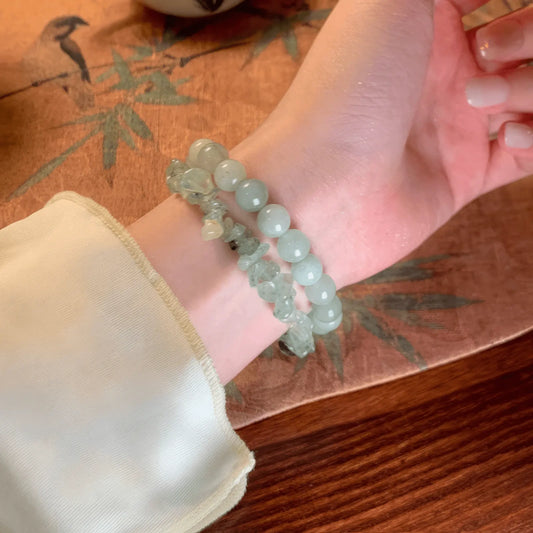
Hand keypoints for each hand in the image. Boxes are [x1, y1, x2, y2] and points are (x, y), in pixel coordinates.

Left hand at [129, 1, 532, 381]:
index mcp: (425, 25)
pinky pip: (528, 153)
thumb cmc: (346, 87)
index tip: (502, 13)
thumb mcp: (386, 1)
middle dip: (530, 37)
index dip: (514, 3)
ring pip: (531, 93)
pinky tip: (509, 135)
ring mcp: (453, 126)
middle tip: (491, 55)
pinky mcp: (464, 175)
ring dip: (532, 87)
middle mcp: (443, 73)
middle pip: (522, 44)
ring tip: (487, 103)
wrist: (323, 190)